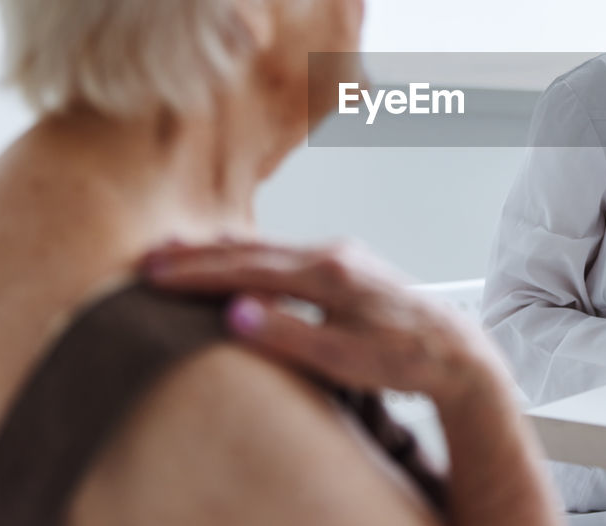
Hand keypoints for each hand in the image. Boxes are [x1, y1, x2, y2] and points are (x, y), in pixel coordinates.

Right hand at [140, 239, 500, 405]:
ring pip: (269, 248)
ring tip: (180, 250)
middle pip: (253, 250)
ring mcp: (343, 255)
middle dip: (199, 254)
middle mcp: (334, 253)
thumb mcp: (344, 357)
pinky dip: (252, 254)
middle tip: (150, 257)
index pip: (247, 268)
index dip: (196, 273)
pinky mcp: (348, 265)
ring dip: (222, 251)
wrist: (454, 350)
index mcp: (329, 272)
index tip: (154, 275)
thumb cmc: (404, 358)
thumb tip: (234, 314)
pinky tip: (239, 255)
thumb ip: (289, 334)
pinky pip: (286, 254)